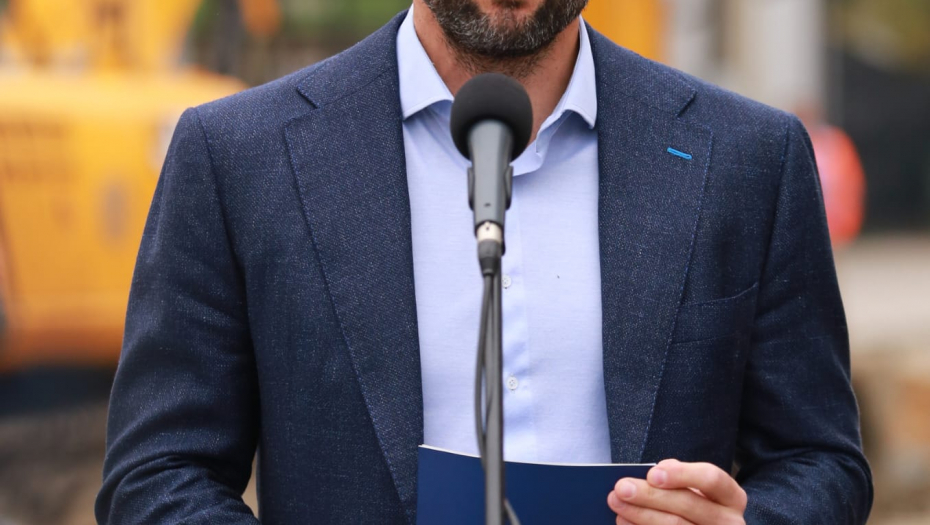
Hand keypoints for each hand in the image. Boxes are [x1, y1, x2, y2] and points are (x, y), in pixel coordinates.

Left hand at [607, 459, 746, 524]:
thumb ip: (679, 476)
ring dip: (641, 515)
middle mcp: (730, 522)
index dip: (682, 475)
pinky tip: (625, 522)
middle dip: (650, 495)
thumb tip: (657, 471)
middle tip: (621, 488)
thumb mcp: (695, 488)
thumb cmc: (695, 505)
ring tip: (617, 505)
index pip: (711, 479)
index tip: (652, 474)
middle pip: (688, 505)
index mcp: (731, 497)